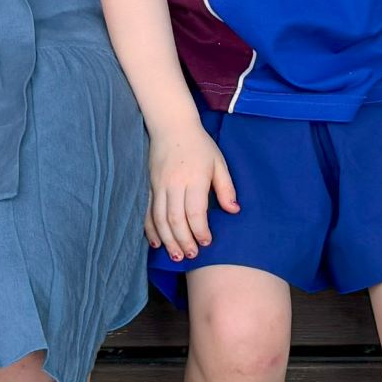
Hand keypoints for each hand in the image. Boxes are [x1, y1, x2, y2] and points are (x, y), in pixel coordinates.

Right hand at [146, 120, 238, 261]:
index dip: (200, 231)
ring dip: (167, 239)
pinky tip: (156, 242)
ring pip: (159, 218)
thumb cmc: (200, 145)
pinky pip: (147, 211)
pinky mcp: (149, 186)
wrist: (171, 125)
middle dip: (183, 241)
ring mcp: (158, 185)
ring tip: (175, 256)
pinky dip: (150, 229)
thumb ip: (226, 188)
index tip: (207, 242)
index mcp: (194, 178)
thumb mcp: (219, 162)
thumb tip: (234, 211)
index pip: (195, 211)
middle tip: (192, 256)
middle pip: (175, 219)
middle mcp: (174, 183)